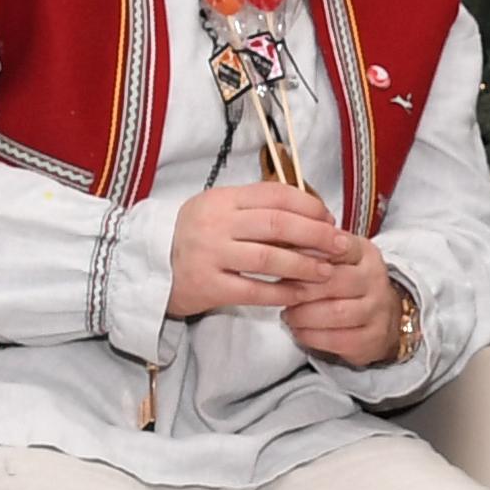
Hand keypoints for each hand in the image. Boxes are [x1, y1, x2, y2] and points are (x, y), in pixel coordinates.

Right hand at [170, 182, 402, 362]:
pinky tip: (301, 295)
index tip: (329, 219)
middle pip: (279, 224)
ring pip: (270, 257)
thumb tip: (313, 215)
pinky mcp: (208, 286)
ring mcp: (211, 254)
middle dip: (317, 235)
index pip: (276, 195)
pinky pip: (255, 290)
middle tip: (341, 246)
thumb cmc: (194, 236)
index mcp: (223, 199)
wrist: (148, 265)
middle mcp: (217, 223)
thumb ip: (257, 208)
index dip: (309, 206)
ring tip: (327, 272)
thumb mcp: (220, 210)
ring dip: (305, 265)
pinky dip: (282, 292)